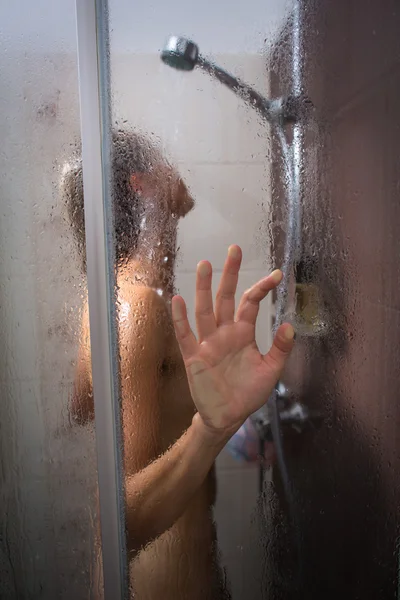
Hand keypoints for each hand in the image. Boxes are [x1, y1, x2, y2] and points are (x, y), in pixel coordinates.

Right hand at [172, 245, 294, 443]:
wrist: (228, 416)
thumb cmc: (248, 392)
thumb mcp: (271, 371)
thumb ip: (280, 349)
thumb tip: (290, 325)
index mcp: (243, 333)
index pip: (250, 303)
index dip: (262, 288)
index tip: (277, 274)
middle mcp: (224, 332)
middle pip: (225, 297)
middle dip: (229, 274)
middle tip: (234, 249)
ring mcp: (208, 343)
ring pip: (205, 310)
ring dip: (204, 288)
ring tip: (205, 265)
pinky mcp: (194, 357)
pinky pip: (186, 335)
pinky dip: (181, 319)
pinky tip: (178, 299)